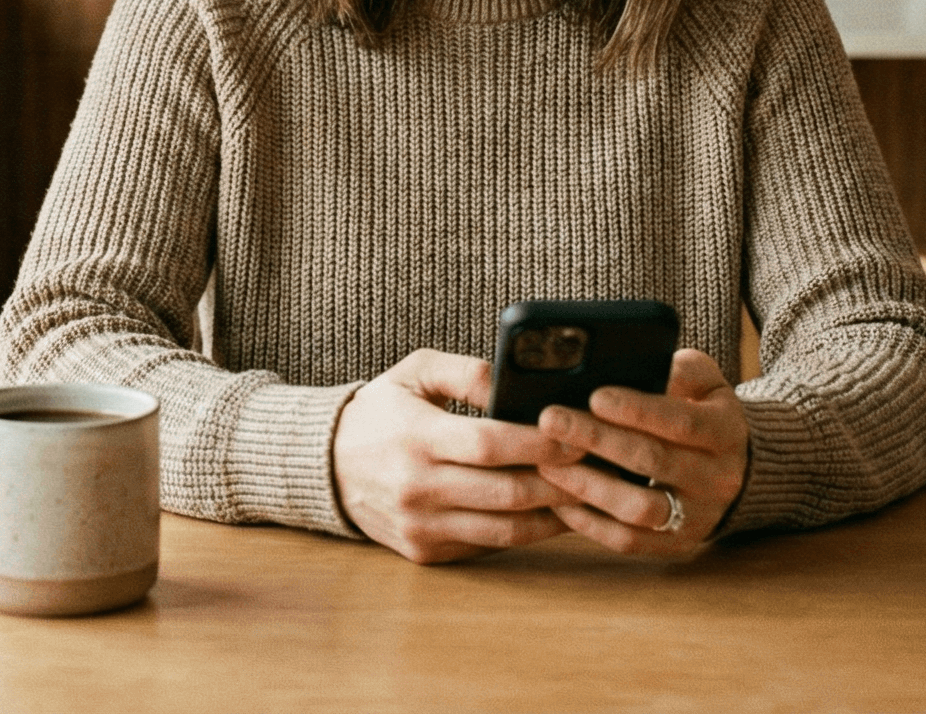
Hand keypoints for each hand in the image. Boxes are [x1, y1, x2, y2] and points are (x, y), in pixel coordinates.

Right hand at [332, 349, 584, 563]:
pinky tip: (553, 512)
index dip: (540, 443)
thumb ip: (467, 372)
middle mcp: (417, 487)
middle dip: (561, 481)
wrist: (326, 466)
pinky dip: (526, 531)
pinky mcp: (426, 553)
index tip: (579, 435)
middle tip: (599, 466)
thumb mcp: (414, 373)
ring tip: (588, 494)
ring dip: (555, 514)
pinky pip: (489, 544)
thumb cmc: (380, 412)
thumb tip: (519, 383)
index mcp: (415, 437)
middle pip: (507, 492)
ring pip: (507, 529)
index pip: (490, 444)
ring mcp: (421, 526)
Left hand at [534, 350, 750, 559]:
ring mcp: (697, 517)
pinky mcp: (675, 545)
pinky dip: (590, 523)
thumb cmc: (703, 413)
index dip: (636, 409)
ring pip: (640, 509)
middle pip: (653, 461)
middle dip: (597, 439)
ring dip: (589, 486)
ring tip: (547, 462)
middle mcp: (717, 478)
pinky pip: (628, 541)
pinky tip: (559, 499)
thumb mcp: (706, 383)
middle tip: (550, 420)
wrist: (738, 471)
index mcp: (725, 432)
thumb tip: (641, 361)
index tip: (594, 395)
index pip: (680, 421)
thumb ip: (680, 369)